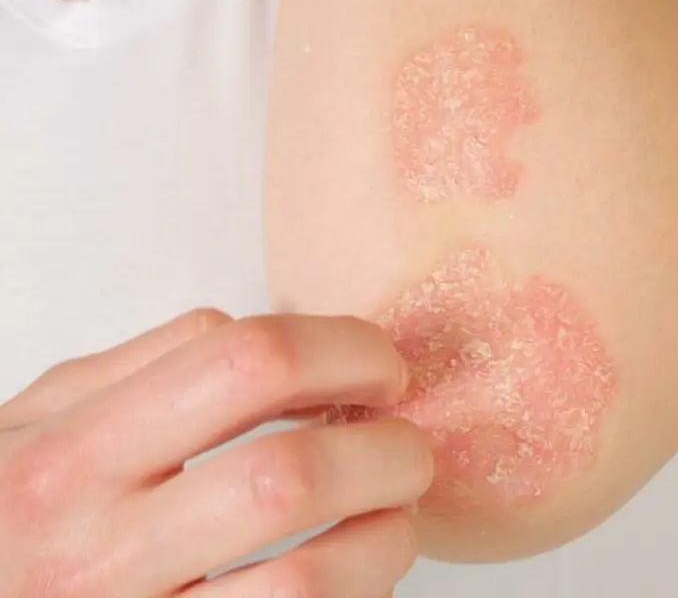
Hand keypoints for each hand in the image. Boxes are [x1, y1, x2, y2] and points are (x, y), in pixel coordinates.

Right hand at [0, 310, 432, 596]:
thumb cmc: (4, 519)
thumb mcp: (33, 424)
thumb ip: (142, 368)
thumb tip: (270, 337)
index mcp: (73, 455)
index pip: (247, 364)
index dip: (347, 354)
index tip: (381, 370)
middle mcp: (98, 546)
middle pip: (293, 476)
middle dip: (388, 453)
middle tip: (406, 449)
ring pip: (311, 581)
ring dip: (386, 541)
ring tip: (392, 519)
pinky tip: (354, 575)